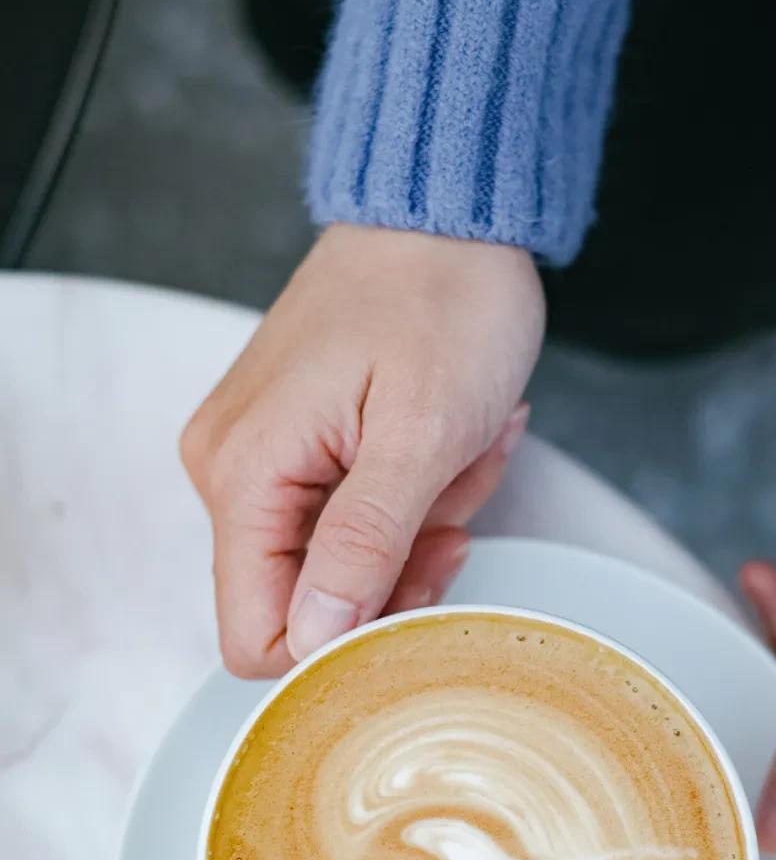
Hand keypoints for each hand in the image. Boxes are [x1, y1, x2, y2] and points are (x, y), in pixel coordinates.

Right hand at [181, 224, 544, 676]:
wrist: (445, 215)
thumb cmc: (441, 300)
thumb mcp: (421, 435)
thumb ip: (362, 546)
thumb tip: (313, 641)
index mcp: (244, 475)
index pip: (258, 636)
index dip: (344, 644)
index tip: (421, 586)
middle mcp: (229, 472)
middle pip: (306, 603)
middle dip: (398, 571)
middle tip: (456, 506)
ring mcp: (257, 457)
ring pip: (339, 563)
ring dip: (417, 527)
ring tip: (462, 456)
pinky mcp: (291, 445)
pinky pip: (347, 516)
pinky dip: (409, 496)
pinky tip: (448, 445)